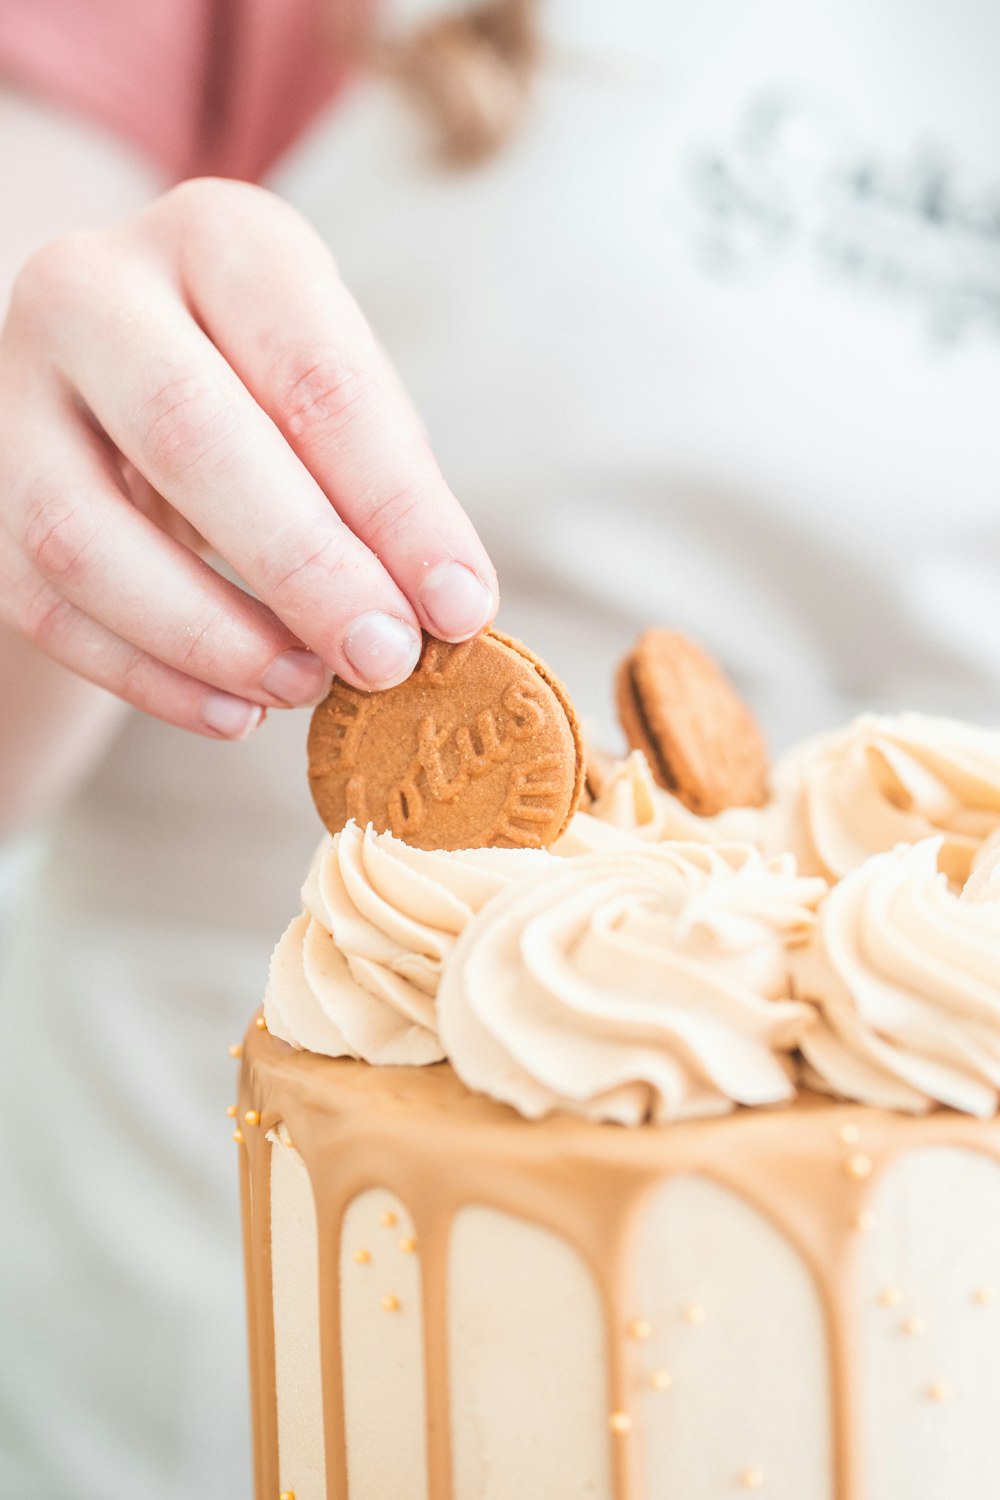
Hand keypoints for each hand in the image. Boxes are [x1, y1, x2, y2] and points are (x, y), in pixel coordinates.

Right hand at [0, 178, 497, 738]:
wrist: (124, 389)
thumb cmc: (267, 399)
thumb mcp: (336, 405)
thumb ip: (383, 491)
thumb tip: (444, 611)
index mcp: (220, 241)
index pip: (318, 379)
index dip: (397, 508)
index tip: (461, 609)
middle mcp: (94, 289)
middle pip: (191, 434)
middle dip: (304, 567)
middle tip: (384, 659)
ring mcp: (15, 390)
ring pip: (84, 533)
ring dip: (212, 635)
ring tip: (305, 687)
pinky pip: (46, 604)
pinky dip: (148, 676)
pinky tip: (232, 713)